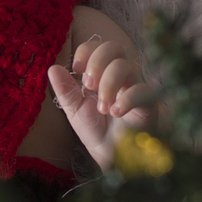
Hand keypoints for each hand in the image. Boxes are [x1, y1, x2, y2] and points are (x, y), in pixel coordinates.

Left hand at [48, 36, 156, 170]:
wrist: (115, 154)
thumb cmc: (97, 129)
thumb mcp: (75, 110)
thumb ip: (65, 90)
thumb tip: (53, 68)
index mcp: (101, 72)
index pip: (96, 46)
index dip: (86, 52)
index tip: (76, 69)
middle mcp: (120, 74)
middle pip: (114, 47)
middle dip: (97, 62)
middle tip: (89, 86)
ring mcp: (135, 85)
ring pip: (125, 66)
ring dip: (108, 84)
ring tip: (102, 108)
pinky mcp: (148, 102)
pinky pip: (142, 90)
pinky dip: (126, 99)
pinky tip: (116, 112)